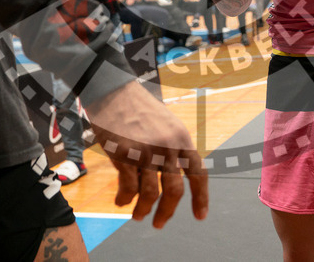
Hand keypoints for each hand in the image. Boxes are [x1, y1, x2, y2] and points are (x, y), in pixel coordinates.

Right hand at [87, 81, 207, 227]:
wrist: (113, 90)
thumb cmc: (137, 107)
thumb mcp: (165, 123)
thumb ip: (172, 147)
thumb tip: (172, 176)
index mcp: (181, 137)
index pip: (198, 173)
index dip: (201, 197)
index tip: (200, 216)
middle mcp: (167, 146)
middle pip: (175, 190)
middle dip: (168, 211)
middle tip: (160, 224)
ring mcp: (146, 151)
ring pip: (151, 193)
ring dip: (144, 210)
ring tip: (138, 217)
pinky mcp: (124, 154)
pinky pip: (129, 187)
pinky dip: (125, 198)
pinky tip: (121, 202)